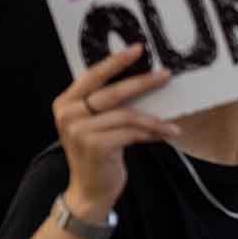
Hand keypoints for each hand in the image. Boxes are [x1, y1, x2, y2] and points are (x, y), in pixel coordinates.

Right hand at [53, 44, 177, 218]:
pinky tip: (165, 134)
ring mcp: (79, 130)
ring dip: (154, 119)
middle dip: (143, 82)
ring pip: (127, 114)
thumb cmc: (98, 153)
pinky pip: (132, 132)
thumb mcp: (95, 124)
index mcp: (66, 103)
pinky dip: (151, 132)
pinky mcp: (95, 145)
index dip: (116, 61)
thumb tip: (144, 79)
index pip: (92, 75)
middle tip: (165, 75)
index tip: (138, 49)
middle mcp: (68, 114)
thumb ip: (107, 104)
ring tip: (172, 123)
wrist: (90, 190)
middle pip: (112, 92)